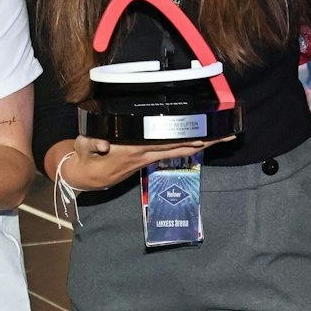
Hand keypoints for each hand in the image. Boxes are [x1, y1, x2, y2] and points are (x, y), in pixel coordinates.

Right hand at [57, 133, 231, 191]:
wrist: (85, 176)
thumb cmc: (85, 157)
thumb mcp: (83, 146)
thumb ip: (91, 142)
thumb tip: (101, 142)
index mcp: (133, 149)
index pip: (164, 143)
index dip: (184, 139)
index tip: (203, 135)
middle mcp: (145, 154)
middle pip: (180, 147)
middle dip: (205, 142)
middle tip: (227, 135)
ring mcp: (147, 158)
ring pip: (179, 150)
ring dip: (202, 145)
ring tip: (222, 137)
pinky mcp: (146, 158)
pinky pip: (171, 152)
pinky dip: (187, 146)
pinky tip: (200, 142)